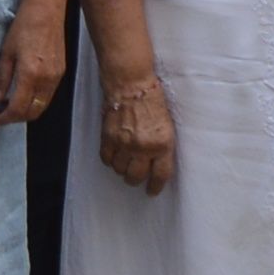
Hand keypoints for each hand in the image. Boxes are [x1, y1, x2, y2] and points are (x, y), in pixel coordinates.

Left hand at [0, 0, 68, 127]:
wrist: (46, 9)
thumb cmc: (24, 26)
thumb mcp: (6, 52)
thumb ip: (2, 78)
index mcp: (30, 74)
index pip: (18, 109)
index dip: (5, 118)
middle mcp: (47, 79)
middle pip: (32, 113)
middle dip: (16, 118)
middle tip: (2, 114)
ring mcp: (57, 77)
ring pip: (42, 106)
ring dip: (27, 111)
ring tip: (11, 104)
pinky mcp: (61, 72)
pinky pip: (49, 96)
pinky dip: (36, 100)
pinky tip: (24, 92)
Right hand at [94, 68, 175, 193]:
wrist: (132, 83)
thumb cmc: (153, 101)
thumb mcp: (167, 126)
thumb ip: (162, 147)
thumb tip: (155, 165)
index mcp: (163, 144)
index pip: (160, 175)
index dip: (155, 187)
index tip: (152, 191)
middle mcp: (143, 147)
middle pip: (136, 177)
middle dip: (136, 180)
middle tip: (136, 177)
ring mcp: (124, 143)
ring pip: (120, 169)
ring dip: (122, 168)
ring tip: (125, 161)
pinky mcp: (109, 137)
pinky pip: (106, 159)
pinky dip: (110, 159)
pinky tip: (114, 154)